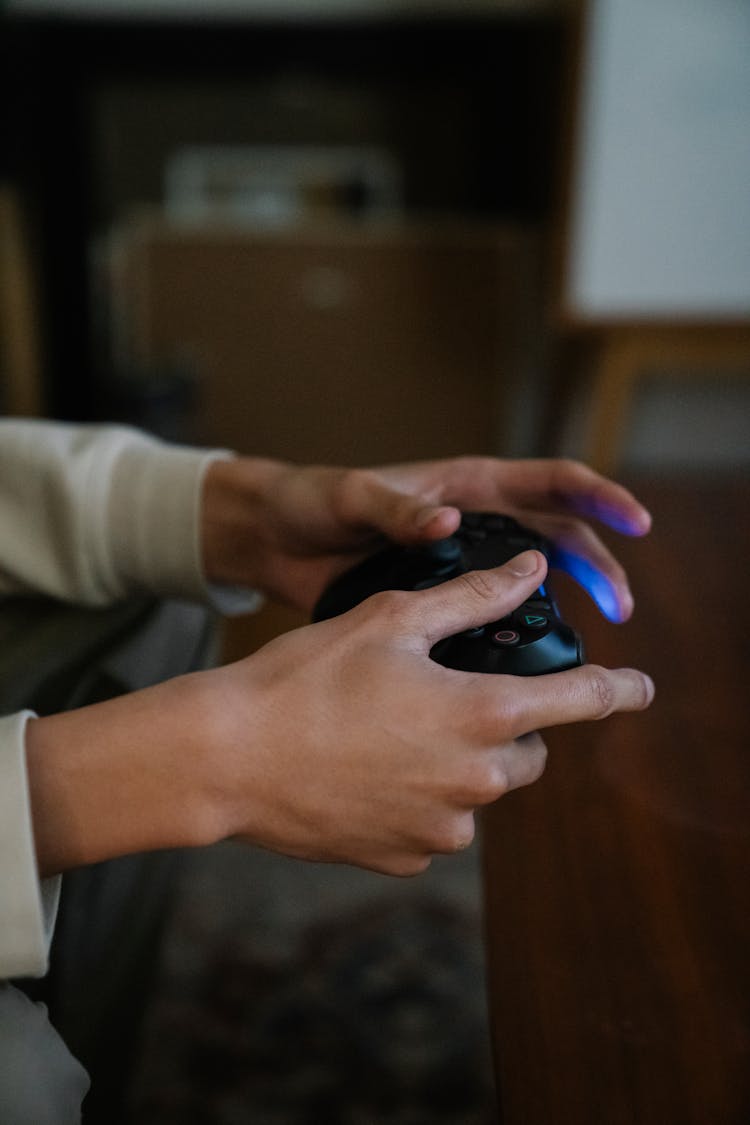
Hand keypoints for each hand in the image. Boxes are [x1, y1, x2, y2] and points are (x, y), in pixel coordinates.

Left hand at [201, 456, 650, 622]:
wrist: (272, 540)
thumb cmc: (310, 501)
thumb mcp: (351, 497)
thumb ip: (395, 510)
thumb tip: (445, 519)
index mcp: (466, 485)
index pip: (551, 482)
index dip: (599, 498)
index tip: (637, 522)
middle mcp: (473, 521)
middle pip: (559, 537)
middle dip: (598, 565)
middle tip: (622, 608)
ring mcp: (460, 563)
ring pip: (534, 581)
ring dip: (570, 603)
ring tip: (596, 640)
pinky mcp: (439, 600)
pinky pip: (492, 616)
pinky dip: (518, 633)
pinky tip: (529, 668)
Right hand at [203, 551, 653, 874]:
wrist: (227, 757)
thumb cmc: (305, 678)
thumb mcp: (391, 621)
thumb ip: (472, 598)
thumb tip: (528, 569)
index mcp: (482, 714)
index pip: (580, 701)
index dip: (619, 689)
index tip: (641, 687)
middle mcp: (476, 781)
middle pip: (526, 753)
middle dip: (505, 725)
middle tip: (444, 697)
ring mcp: (441, 828)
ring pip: (476, 788)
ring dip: (454, 761)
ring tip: (385, 732)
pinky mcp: (406, 859)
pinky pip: (434, 822)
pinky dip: (417, 797)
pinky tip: (363, 771)